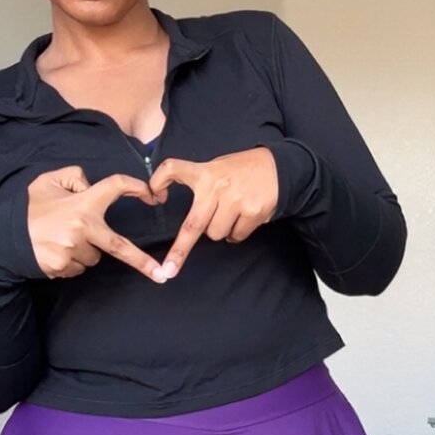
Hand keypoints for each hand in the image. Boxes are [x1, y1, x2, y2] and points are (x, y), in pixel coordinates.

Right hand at [27, 166, 168, 282]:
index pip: (115, 187)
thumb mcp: (48, 181)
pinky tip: (56, 250)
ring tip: (63, 239)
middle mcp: (82, 228)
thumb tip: (91, 186)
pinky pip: (79, 266)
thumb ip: (74, 177)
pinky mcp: (64, 266)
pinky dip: (73, 260)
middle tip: (160, 274)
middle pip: (120, 247)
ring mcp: (73, 250)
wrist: (3, 238)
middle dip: (142, 262)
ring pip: (95, 255)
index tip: (150, 195)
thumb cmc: (29, 209)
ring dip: (87, 249)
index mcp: (82, 204)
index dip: (135, 187)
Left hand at [147, 147, 278, 278]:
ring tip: (231, 213)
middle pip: (192, 225)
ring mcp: (235, 200)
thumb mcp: (217, 166)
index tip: (155, 197)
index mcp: (204, 172)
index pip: (173, 169)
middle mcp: (217, 186)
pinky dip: (237, 232)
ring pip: (215, 234)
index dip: (159, 182)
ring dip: (220, 230)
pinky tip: (244, 217)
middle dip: (179, 251)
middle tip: (169, 269)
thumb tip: (174, 202)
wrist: (280, 167)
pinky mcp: (252, 211)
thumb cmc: (243, 170)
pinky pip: (235, 236)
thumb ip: (199, 180)